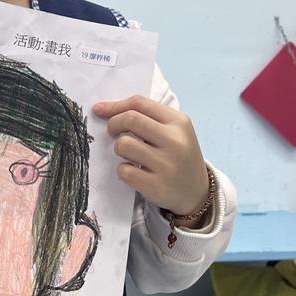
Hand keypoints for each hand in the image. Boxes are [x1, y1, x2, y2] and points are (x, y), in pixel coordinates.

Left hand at [92, 96, 208, 216]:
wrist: (196, 192)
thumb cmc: (177, 155)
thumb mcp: (173, 130)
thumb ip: (145, 117)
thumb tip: (102, 109)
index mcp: (179, 122)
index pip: (139, 103)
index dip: (114, 105)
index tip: (99, 110)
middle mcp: (175, 141)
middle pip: (130, 119)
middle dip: (113, 124)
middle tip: (113, 132)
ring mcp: (167, 165)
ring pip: (124, 145)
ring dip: (119, 148)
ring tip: (128, 154)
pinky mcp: (157, 186)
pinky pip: (124, 170)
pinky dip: (122, 169)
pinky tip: (133, 171)